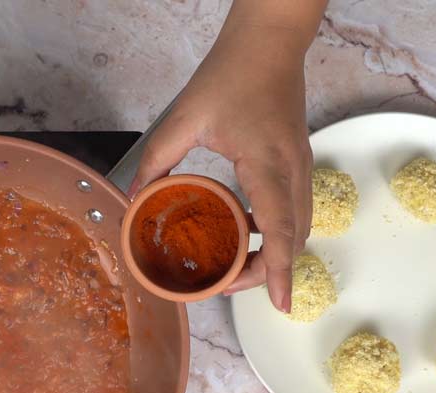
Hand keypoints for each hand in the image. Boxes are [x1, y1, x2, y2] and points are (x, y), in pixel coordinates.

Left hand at [129, 22, 312, 312]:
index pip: (279, 231)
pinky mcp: (299, 163)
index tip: (280, 305)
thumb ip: (156, 160)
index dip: (278, 271)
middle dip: (266, 272)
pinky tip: (246, 231)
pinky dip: (277, 231)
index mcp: (267, 165)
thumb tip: (134, 199)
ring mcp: (302, 167)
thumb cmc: (231, 75)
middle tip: (225, 283)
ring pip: (299, 227)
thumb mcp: (184, 118)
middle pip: (292, 240)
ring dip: (273, 253)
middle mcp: (293, 172)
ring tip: (234, 265)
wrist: (269, 44)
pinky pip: (296, 210)